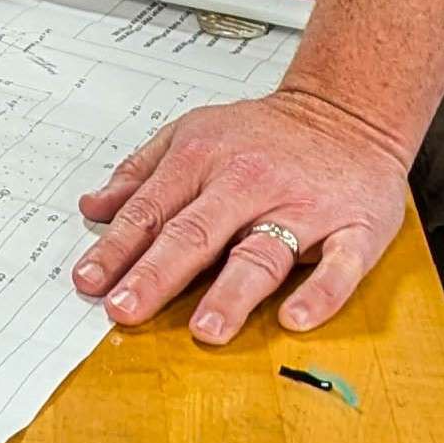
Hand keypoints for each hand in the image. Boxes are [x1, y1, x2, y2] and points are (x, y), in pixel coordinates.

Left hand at [72, 88, 415, 343]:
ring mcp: (304, 208)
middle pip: (197, 233)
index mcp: (204, 159)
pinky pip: (339, 266)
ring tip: (204, 329)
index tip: (88, 282)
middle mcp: (250, 183)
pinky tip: (294, 319)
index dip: (117, 248)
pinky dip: (319, 293)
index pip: (151, 210)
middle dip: (157, 274)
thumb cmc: (266, 134)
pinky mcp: (355, 229)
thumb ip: (141, 173)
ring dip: (232, 293)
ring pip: (263, 254)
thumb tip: (94, 208)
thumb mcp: (194, 134)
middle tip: (125, 310)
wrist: (349, 113)